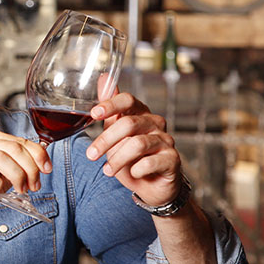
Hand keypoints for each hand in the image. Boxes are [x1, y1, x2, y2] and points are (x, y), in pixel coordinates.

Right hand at [0, 127, 47, 229]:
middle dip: (30, 167)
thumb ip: (15, 168)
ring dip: (17, 175)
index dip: (37, 153)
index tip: (47, 168)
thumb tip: (40, 163)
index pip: (18, 140)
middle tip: (35, 184)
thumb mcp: (0, 178)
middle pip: (13, 146)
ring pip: (2, 156)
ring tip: (21, 189)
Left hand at [85, 87, 180, 205]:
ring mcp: (166, 140)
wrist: (152, 186)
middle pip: (128, 124)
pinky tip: (133, 173)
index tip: (94, 114)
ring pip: (137, 144)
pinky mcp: (172, 159)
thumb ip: (110, 110)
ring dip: (117, 159)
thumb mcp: (115, 133)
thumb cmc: (132, 158)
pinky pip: (150, 162)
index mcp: (140, 113)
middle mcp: (155, 123)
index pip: (128, 100)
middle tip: (91, 155)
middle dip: (105, 140)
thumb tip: (103, 78)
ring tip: (107, 170)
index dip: (111, 104)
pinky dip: (136, 170)